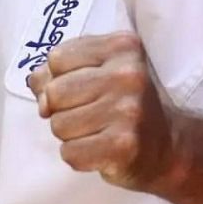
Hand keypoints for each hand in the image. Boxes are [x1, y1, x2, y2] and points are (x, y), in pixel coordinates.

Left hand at [29, 32, 178, 193]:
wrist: (167, 147)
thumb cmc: (124, 104)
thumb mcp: (99, 72)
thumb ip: (61, 70)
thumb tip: (35, 82)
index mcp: (122, 47)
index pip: (56, 59)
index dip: (57, 78)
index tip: (80, 89)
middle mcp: (127, 75)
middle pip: (53, 93)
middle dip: (60, 109)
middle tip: (89, 115)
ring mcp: (127, 110)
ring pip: (58, 125)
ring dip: (69, 135)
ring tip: (96, 132)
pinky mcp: (123, 145)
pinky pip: (70, 153)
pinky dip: (77, 156)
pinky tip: (99, 150)